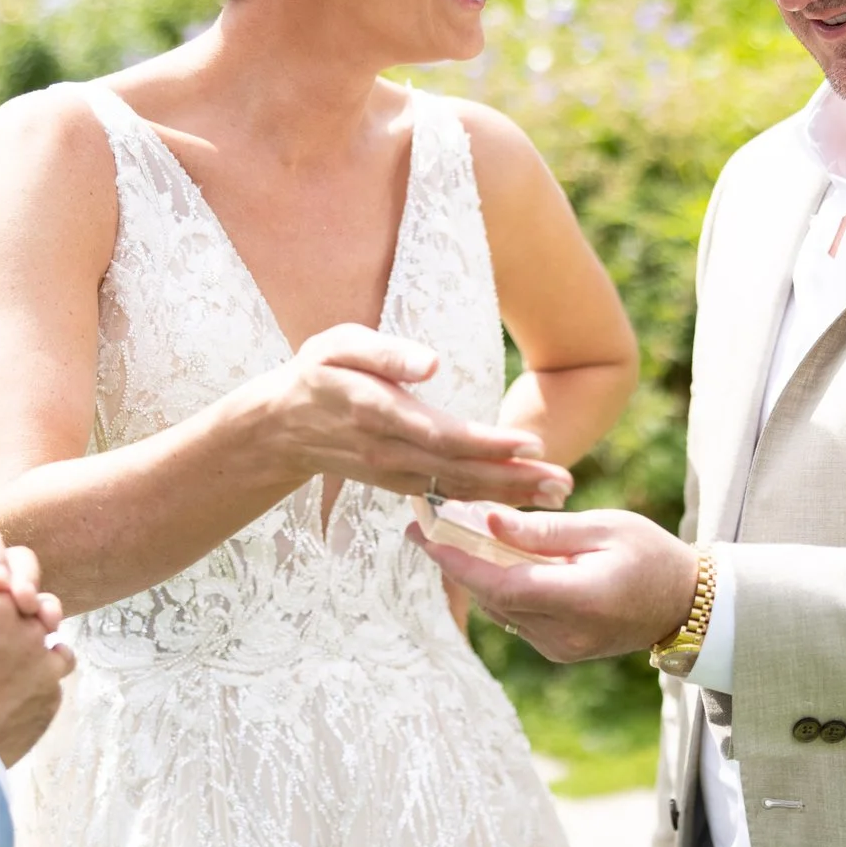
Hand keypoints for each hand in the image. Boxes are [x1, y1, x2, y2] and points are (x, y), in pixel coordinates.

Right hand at [247, 324, 572, 507]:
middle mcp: (389, 452)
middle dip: (514, 478)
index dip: (486, 444)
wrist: (282, 427)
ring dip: (508, 493)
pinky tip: (518, 499)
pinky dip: (483, 500)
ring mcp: (393, 475)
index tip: (530, 446)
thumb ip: (385, 354)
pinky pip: (446, 496)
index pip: (441, 434)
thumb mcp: (339, 346)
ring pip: (457, 488)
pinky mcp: (398, 485)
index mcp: (378, 413)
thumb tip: (431, 363)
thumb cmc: (317, 373)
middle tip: (563, 482)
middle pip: (460, 470)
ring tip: (556, 492)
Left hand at [408, 506, 698, 662]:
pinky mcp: (559, 651)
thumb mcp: (603, 527)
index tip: (425, 536)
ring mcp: (561, 649)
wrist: (685, 603)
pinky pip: (516, 618)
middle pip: (494, 598)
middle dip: (455, 563)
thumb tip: (488, 520)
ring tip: (448, 536)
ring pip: (501, 610)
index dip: (460, 562)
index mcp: (580, 599)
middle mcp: (565, 634)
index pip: (504, 584)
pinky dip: (499, 589)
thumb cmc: (650, 554)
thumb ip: (543, 530)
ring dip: (474, 575)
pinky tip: (487, 558)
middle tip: (422, 528)